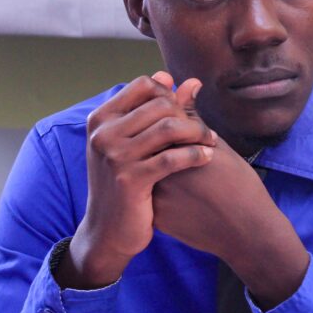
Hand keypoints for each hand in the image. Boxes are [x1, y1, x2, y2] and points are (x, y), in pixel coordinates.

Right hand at [56, 72, 215, 289]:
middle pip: (160, 104)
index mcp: (101, 118)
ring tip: (211, 142)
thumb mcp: (132, 143)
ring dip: (198, 132)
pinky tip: (207, 157)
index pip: (144, 85)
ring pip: (169, 127)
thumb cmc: (124, 181)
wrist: (107, 230)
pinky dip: (196, 154)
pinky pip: (173, 157)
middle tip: (205, 131)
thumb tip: (191, 82)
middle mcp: (104, 133)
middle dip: (189, 115)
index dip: (169, 94)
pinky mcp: (130, 180)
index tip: (184, 112)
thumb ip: (158, 111)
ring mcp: (115, 156)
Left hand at [153, 136, 309, 308]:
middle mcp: (160, 171)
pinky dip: (165, 194)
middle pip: (153, 150)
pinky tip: (187, 198)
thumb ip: (194, 119)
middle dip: (167, 149)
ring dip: (163, 171)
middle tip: (194, 167)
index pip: (162, 126)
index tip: (195, 141)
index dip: (179, 130)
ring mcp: (155, 197)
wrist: (247, 230)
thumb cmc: (239, 184)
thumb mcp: (219, 146)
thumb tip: (186, 88)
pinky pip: (152, 198)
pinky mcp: (156, 218)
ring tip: (191, 182)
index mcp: (177, 149)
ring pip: (150, 174)